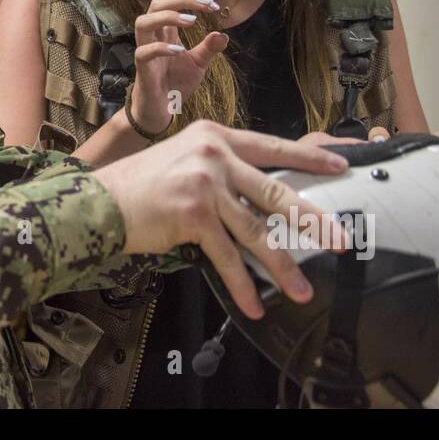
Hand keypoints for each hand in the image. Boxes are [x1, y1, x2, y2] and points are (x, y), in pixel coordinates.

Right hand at [93, 121, 351, 319]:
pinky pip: (227, 256)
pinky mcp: (193, 214)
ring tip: (301, 290)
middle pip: (276, 191)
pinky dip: (243, 284)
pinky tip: (255, 303)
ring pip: (256, 231)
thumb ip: (221, 171)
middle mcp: (213, 154)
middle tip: (339, 240)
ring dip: (282, 266)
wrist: (98, 200)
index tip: (340, 167)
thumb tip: (261, 200)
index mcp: (214, 136)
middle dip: (313, 221)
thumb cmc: (138, 186)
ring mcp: (205, 183)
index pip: (272, 146)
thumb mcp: (183, 160)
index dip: (309, 158)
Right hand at [128, 0, 229, 134]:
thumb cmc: (176, 84)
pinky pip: (143, 52)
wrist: (162, 110)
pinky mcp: (142, 69)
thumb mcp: (198, 64)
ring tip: (191, 21)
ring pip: (143, 22)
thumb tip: (223, 34)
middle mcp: (153, 36)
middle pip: (156, 3)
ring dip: (167, 16)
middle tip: (206, 5)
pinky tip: (180, 50)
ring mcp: (145, 51)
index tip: (212, 4)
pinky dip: (161, 48)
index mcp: (165, 30)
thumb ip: (208, 48)